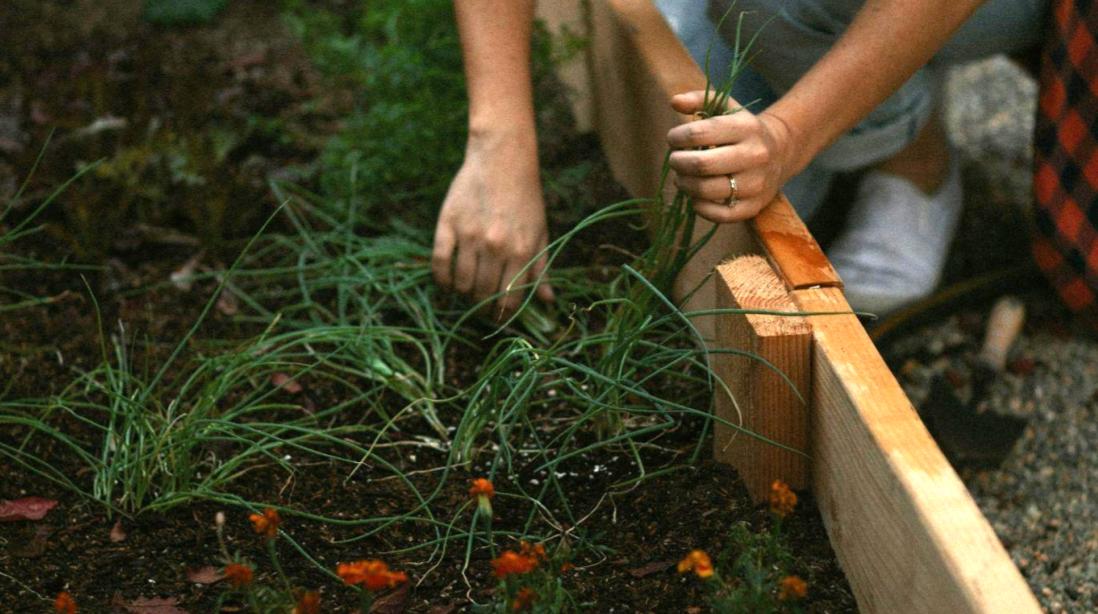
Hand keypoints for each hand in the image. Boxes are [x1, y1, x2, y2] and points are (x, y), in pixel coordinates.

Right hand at [432, 131, 553, 316]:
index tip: (497, 315)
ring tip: (466, 290)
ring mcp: (470, 235)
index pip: (509, 298)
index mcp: (521, 251)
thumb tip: (548, 300)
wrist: (502, 159)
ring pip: (461, 283)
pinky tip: (446, 281)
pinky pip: (440, 262)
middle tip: (480, 304)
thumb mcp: (540, 232)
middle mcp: (496, 246)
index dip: (502, 313)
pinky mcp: (448, 223)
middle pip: (483, 294)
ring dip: (463, 293)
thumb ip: (541, 268)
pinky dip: (441, 278)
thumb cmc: (526, 198)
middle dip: (482, 306)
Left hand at [665, 91, 793, 223]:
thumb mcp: (727, 108)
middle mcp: (754, 156)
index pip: (699, 133)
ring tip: (682, 177)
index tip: (673, 139)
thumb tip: (674, 101)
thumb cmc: (743, 130)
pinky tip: (695, 196)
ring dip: (684, 184)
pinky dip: (699, 207)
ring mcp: (755, 184)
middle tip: (675, 160)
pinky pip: (718, 215)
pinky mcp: (753, 207)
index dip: (677, 137)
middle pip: (700, 165)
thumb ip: (699, 99)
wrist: (781, 152)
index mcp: (745, 128)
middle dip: (678, 162)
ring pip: (706, 190)